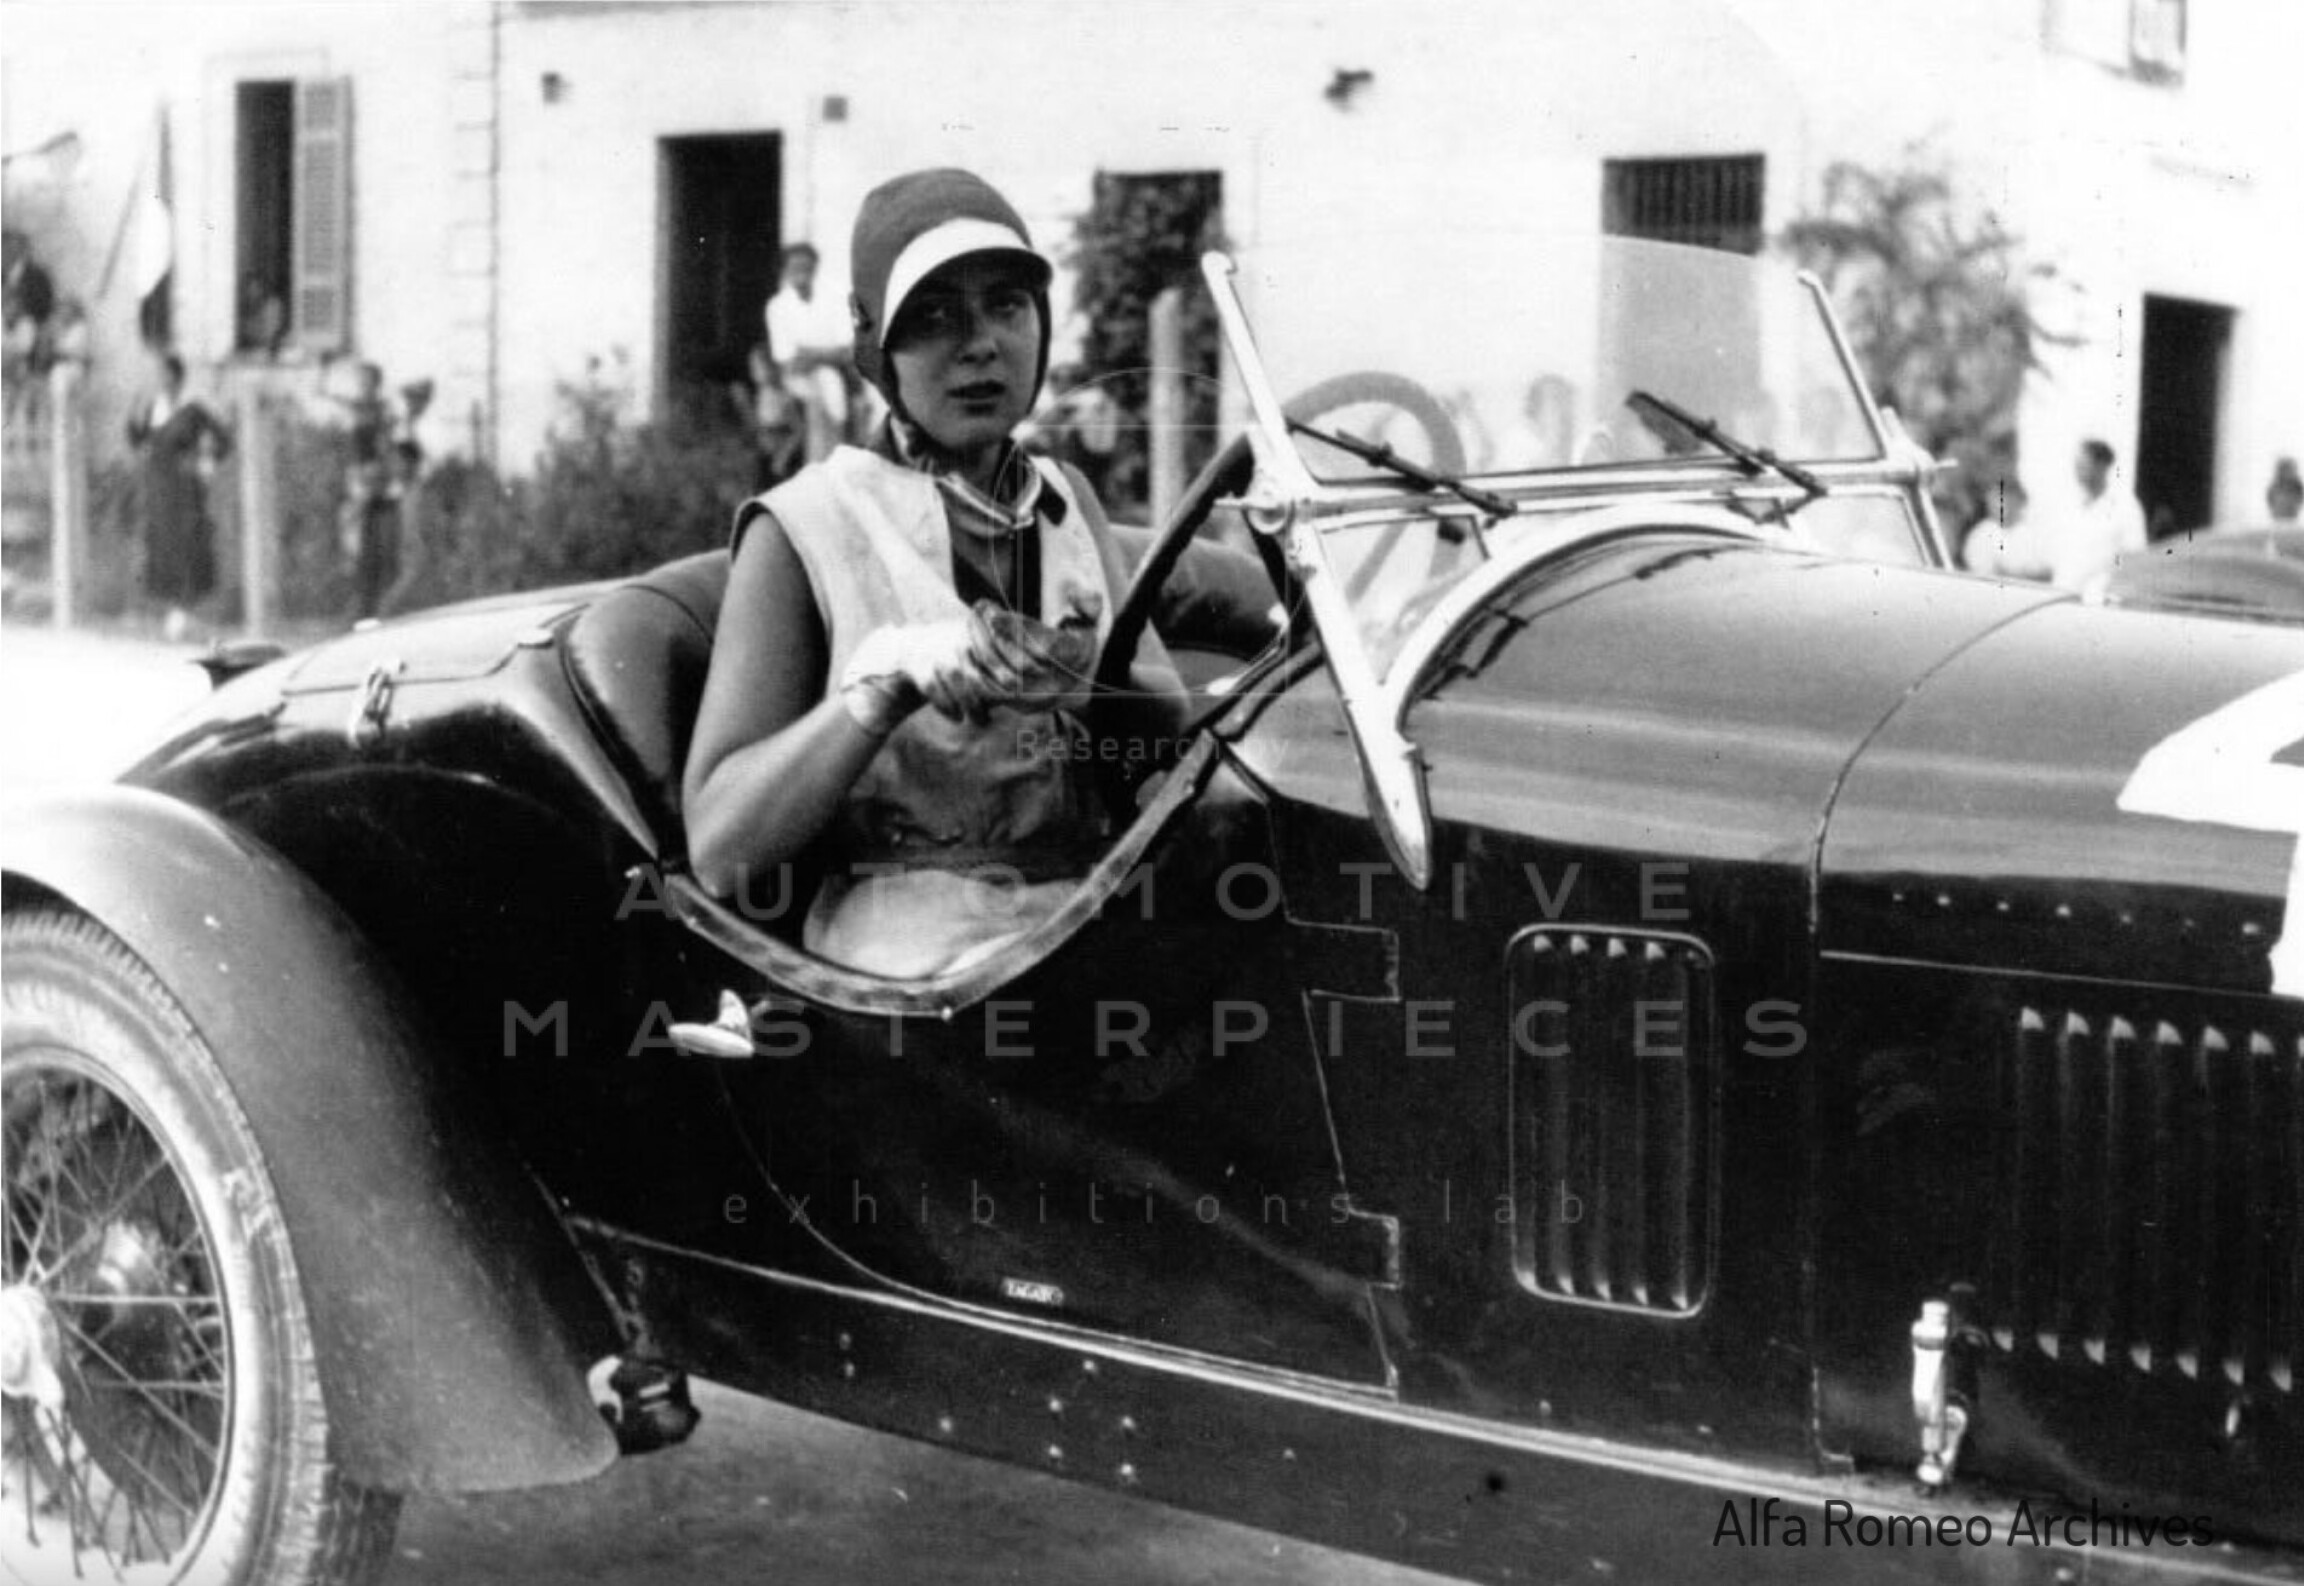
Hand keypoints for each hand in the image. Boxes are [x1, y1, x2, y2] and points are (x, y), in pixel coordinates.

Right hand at [838, 618, 1002, 731]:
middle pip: (977, 666)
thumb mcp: (964, 656)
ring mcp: (931, 649)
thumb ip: (986, 666)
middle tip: (997, 713)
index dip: (1003, 669)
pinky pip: (933, 686)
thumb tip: (1015, 687)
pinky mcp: (914, 663)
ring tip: (979, 721)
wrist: (896, 653)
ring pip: (956, 676)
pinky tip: (956, 718)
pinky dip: (946, 705)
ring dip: (969, 703)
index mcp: (966, 633)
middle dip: (988, 693)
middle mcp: (950, 637)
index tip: (1015, 689)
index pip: (990, 650)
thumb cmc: (941, 661)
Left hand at [962, 599, 1097, 707]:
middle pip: (1022, 664)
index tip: (994, 614)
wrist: (1071, 674)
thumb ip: (1088, 601)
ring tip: (971, 621)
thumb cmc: (1073, 635)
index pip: (1048, 648)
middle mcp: (1060, 684)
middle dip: (995, 635)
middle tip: (979, 609)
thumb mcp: (1086, 614)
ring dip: (981, 649)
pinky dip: (973, 671)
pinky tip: (964, 647)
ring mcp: (1038, 700)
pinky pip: (990, 693)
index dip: (1019, 631)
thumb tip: (1082, 597)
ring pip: (1003, 680)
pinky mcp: (1016, 705)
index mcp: (1079, 658)